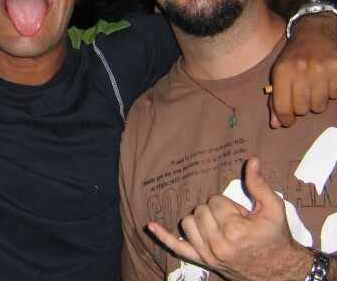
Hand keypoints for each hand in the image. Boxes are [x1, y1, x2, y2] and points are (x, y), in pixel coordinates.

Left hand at [148, 157, 310, 280]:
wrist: (279, 271)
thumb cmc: (275, 238)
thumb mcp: (274, 209)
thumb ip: (259, 184)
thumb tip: (252, 160)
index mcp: (234, 229)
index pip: (216, 200)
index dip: (229, 204)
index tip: (242, 214)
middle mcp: (218, 243)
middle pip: (201, 210)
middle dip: (217, 211)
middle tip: (236, 221)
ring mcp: (208, 254)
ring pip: (188, 222)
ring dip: (201, 220)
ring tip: (221, 226)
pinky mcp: (202, 260)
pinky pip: (177, 247)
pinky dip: (163, 236)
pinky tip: (151, 225)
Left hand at [270, 13, 336, 126]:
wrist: (316, 32)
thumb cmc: (294, 56)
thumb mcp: (279, 73)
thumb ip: (275, 99)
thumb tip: (276, 124)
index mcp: (283, 71)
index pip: (282, 107)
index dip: (285, 119)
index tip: (287, 121)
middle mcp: (302, 70)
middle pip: (302, 110)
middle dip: (301, 108)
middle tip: (302, 96)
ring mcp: (322, 70)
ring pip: (319, 106)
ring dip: (316, 101)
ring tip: (313, 87)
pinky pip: (334, 96)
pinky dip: (330, 92)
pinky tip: (325, 80)